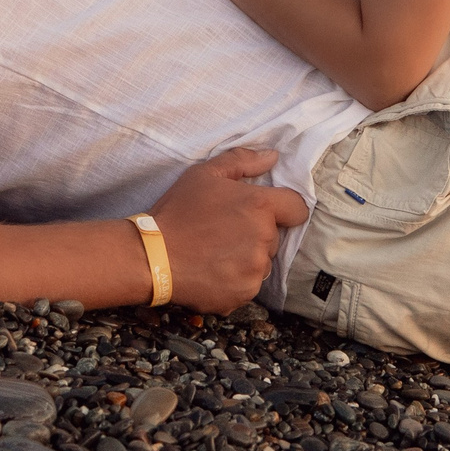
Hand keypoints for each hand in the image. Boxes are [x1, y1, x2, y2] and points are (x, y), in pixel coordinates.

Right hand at [144, 146, 311, 313]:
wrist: (151, 256)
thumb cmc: (177, 211)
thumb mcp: (204, 174)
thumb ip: (242, 160)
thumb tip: (273, 156)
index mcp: (260, 206)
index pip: (297, 208)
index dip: (283, 208)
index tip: (263, 212)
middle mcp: (263, 239)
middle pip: (274, 236)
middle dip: (255, 233)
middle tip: (223, 232)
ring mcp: (255, 270)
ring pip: (261, 262)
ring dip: (246, 258)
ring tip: (214, 253)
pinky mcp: (243, 294)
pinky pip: (248, 284)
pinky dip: (234, 280)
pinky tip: (211, 271)